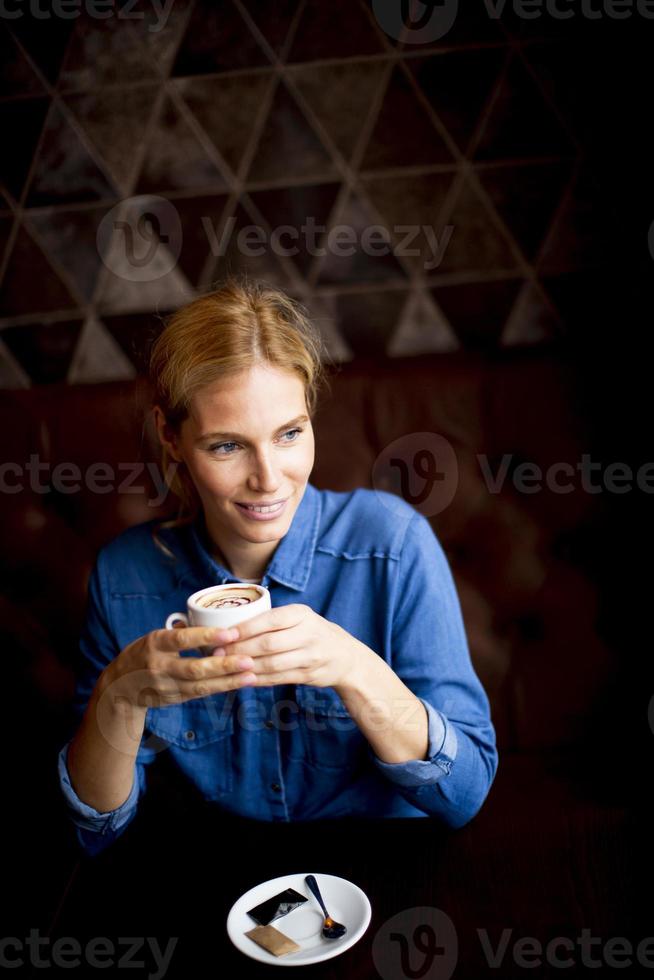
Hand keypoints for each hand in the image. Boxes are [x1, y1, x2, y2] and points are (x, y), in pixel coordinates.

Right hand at [101, 624, 257, 709]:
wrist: (120, 686)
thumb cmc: (145, 653)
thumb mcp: (155, 637)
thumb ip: (181, 632)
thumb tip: (215, 618)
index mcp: (155, 643)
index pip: (182, 639)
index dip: (206, 636)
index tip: (230, 633)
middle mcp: (159, 666)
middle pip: (194, 668)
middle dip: (224, 665)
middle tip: (249, 660)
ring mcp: (166, 686)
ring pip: (200, 686)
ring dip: (228, 681)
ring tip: (251, 674)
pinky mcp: (174, 699)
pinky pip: (201, 693)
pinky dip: (221, 688)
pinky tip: (239, 683)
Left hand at [210, 603, 363, 689]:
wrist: (345, 656)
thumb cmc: (311, 632)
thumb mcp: (298, 617)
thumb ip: (272, 619)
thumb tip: (229, 624)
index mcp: (301, 614)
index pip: (270, 619)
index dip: (245, 628)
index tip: (223, 634)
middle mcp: (308, 634)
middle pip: (268, 644)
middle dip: (240, 649)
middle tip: (217, 653)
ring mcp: (310, 656)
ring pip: (272, 664)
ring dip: (245, 667)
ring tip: (225, 667)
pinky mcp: (308, 675)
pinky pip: (278, 678)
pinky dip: (257, 680)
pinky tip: (241, 679)